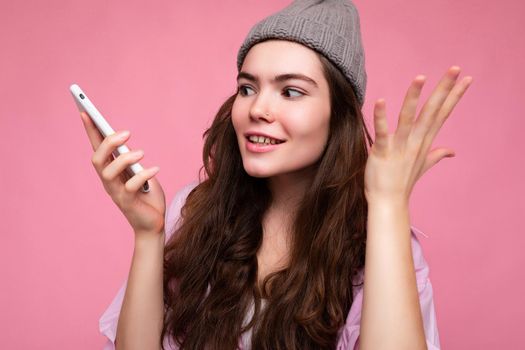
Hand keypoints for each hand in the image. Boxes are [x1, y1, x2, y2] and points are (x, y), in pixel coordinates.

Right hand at [80, 111, 165, 234]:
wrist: (154, 224)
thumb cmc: (147, 196)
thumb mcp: (141, 173)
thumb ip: (133, 161)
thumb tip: (127, 146)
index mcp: (111, 171)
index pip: (97, 148)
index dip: (90, 131)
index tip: (85, 111)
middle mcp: (109, 181)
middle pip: (97, 159)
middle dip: (108, 143)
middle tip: (127, 133)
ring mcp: (115, 193)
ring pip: (108, 172)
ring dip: (124, 159)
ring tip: (141, 153)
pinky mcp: (126, 203)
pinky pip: (129, 187)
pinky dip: (143, 175)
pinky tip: (155, 169)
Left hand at [364, 66, 471, 202]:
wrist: (388, 203)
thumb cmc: (402, 182)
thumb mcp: (423, 166)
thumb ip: (436, 155)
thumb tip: (451, 151)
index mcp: (424, 142)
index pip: (442, 114)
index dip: (454, 96)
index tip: (466, 78)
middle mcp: (415, 142)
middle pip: (432, 112)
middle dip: (444, 90)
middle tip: (456, 69)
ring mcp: (400, 147)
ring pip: (408, 119)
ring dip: (414, 98)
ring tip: (421, 78)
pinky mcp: (381, 153)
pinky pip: (382, 133)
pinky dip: (381, 118)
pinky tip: (380, 101)